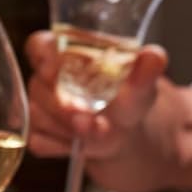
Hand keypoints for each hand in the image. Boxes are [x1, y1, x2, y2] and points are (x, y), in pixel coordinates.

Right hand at [24, 30, 170, 159]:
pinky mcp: (38, 133)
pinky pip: (40, 141)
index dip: (42, 56)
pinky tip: (83, 145)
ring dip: (68, 129)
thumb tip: (154, 57)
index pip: (40, 45)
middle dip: (62, 106)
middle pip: (38, 86)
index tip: (53, 70)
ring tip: (99, 131)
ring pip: (39, 117)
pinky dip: (63, 147)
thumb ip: (147, 70)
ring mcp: (39, 105)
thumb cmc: (129, 98)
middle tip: (87, 118)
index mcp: (66, 52)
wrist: (125, 132)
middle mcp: (46, 77)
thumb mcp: (143, 84)